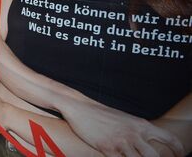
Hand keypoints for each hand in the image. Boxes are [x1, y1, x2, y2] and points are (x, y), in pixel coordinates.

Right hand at [61, 98, 183, 156]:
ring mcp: (120, 142)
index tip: (179, 156)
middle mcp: (133, 133)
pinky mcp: (107, 148)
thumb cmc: (103, 114)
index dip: (177, 150)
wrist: (81, 108)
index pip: (169, 139)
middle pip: (154, 156)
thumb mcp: (126, 119)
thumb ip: (140, 130)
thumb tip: (151, 143)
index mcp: (141, 125)